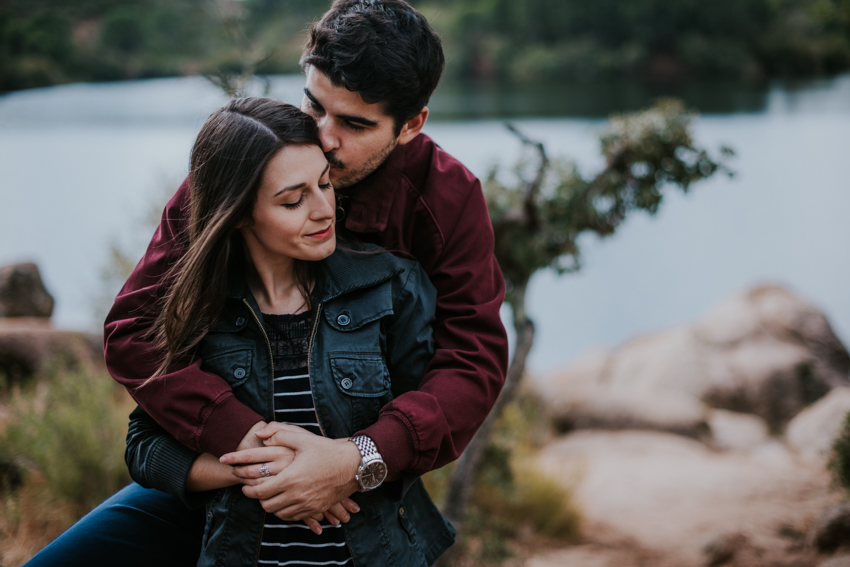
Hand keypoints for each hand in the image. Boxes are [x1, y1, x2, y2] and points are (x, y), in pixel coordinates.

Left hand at [238, 423, 361, 521]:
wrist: (353, 465)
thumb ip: (280, 434)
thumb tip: (261, 434)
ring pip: (279, 513)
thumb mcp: (304, 438)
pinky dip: (285, 511)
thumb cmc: (328, 450)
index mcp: (290, 478)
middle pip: (267, 505)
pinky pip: (293, 516)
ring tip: (268, 495)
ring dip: (271, 505)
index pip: (260, 491)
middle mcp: (297, 495)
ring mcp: (307, 504)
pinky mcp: (316, 508)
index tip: (243, 485)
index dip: (248, 490)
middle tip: (254, 490)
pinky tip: (284, 502)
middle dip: (257, 498)